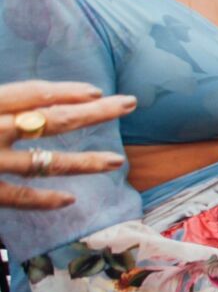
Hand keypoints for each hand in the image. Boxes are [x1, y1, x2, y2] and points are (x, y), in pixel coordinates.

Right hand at [0, 81, 135, 209]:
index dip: (67, 92)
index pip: (33, 94)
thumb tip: (26, 110)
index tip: (97, 92)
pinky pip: (19, 197)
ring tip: (117, 161)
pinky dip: (44, 199)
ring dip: (85, 162)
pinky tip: (69, 200)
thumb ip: (2, 105)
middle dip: (96, 112)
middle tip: (130, 103)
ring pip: (47, 162)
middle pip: (53, 120)